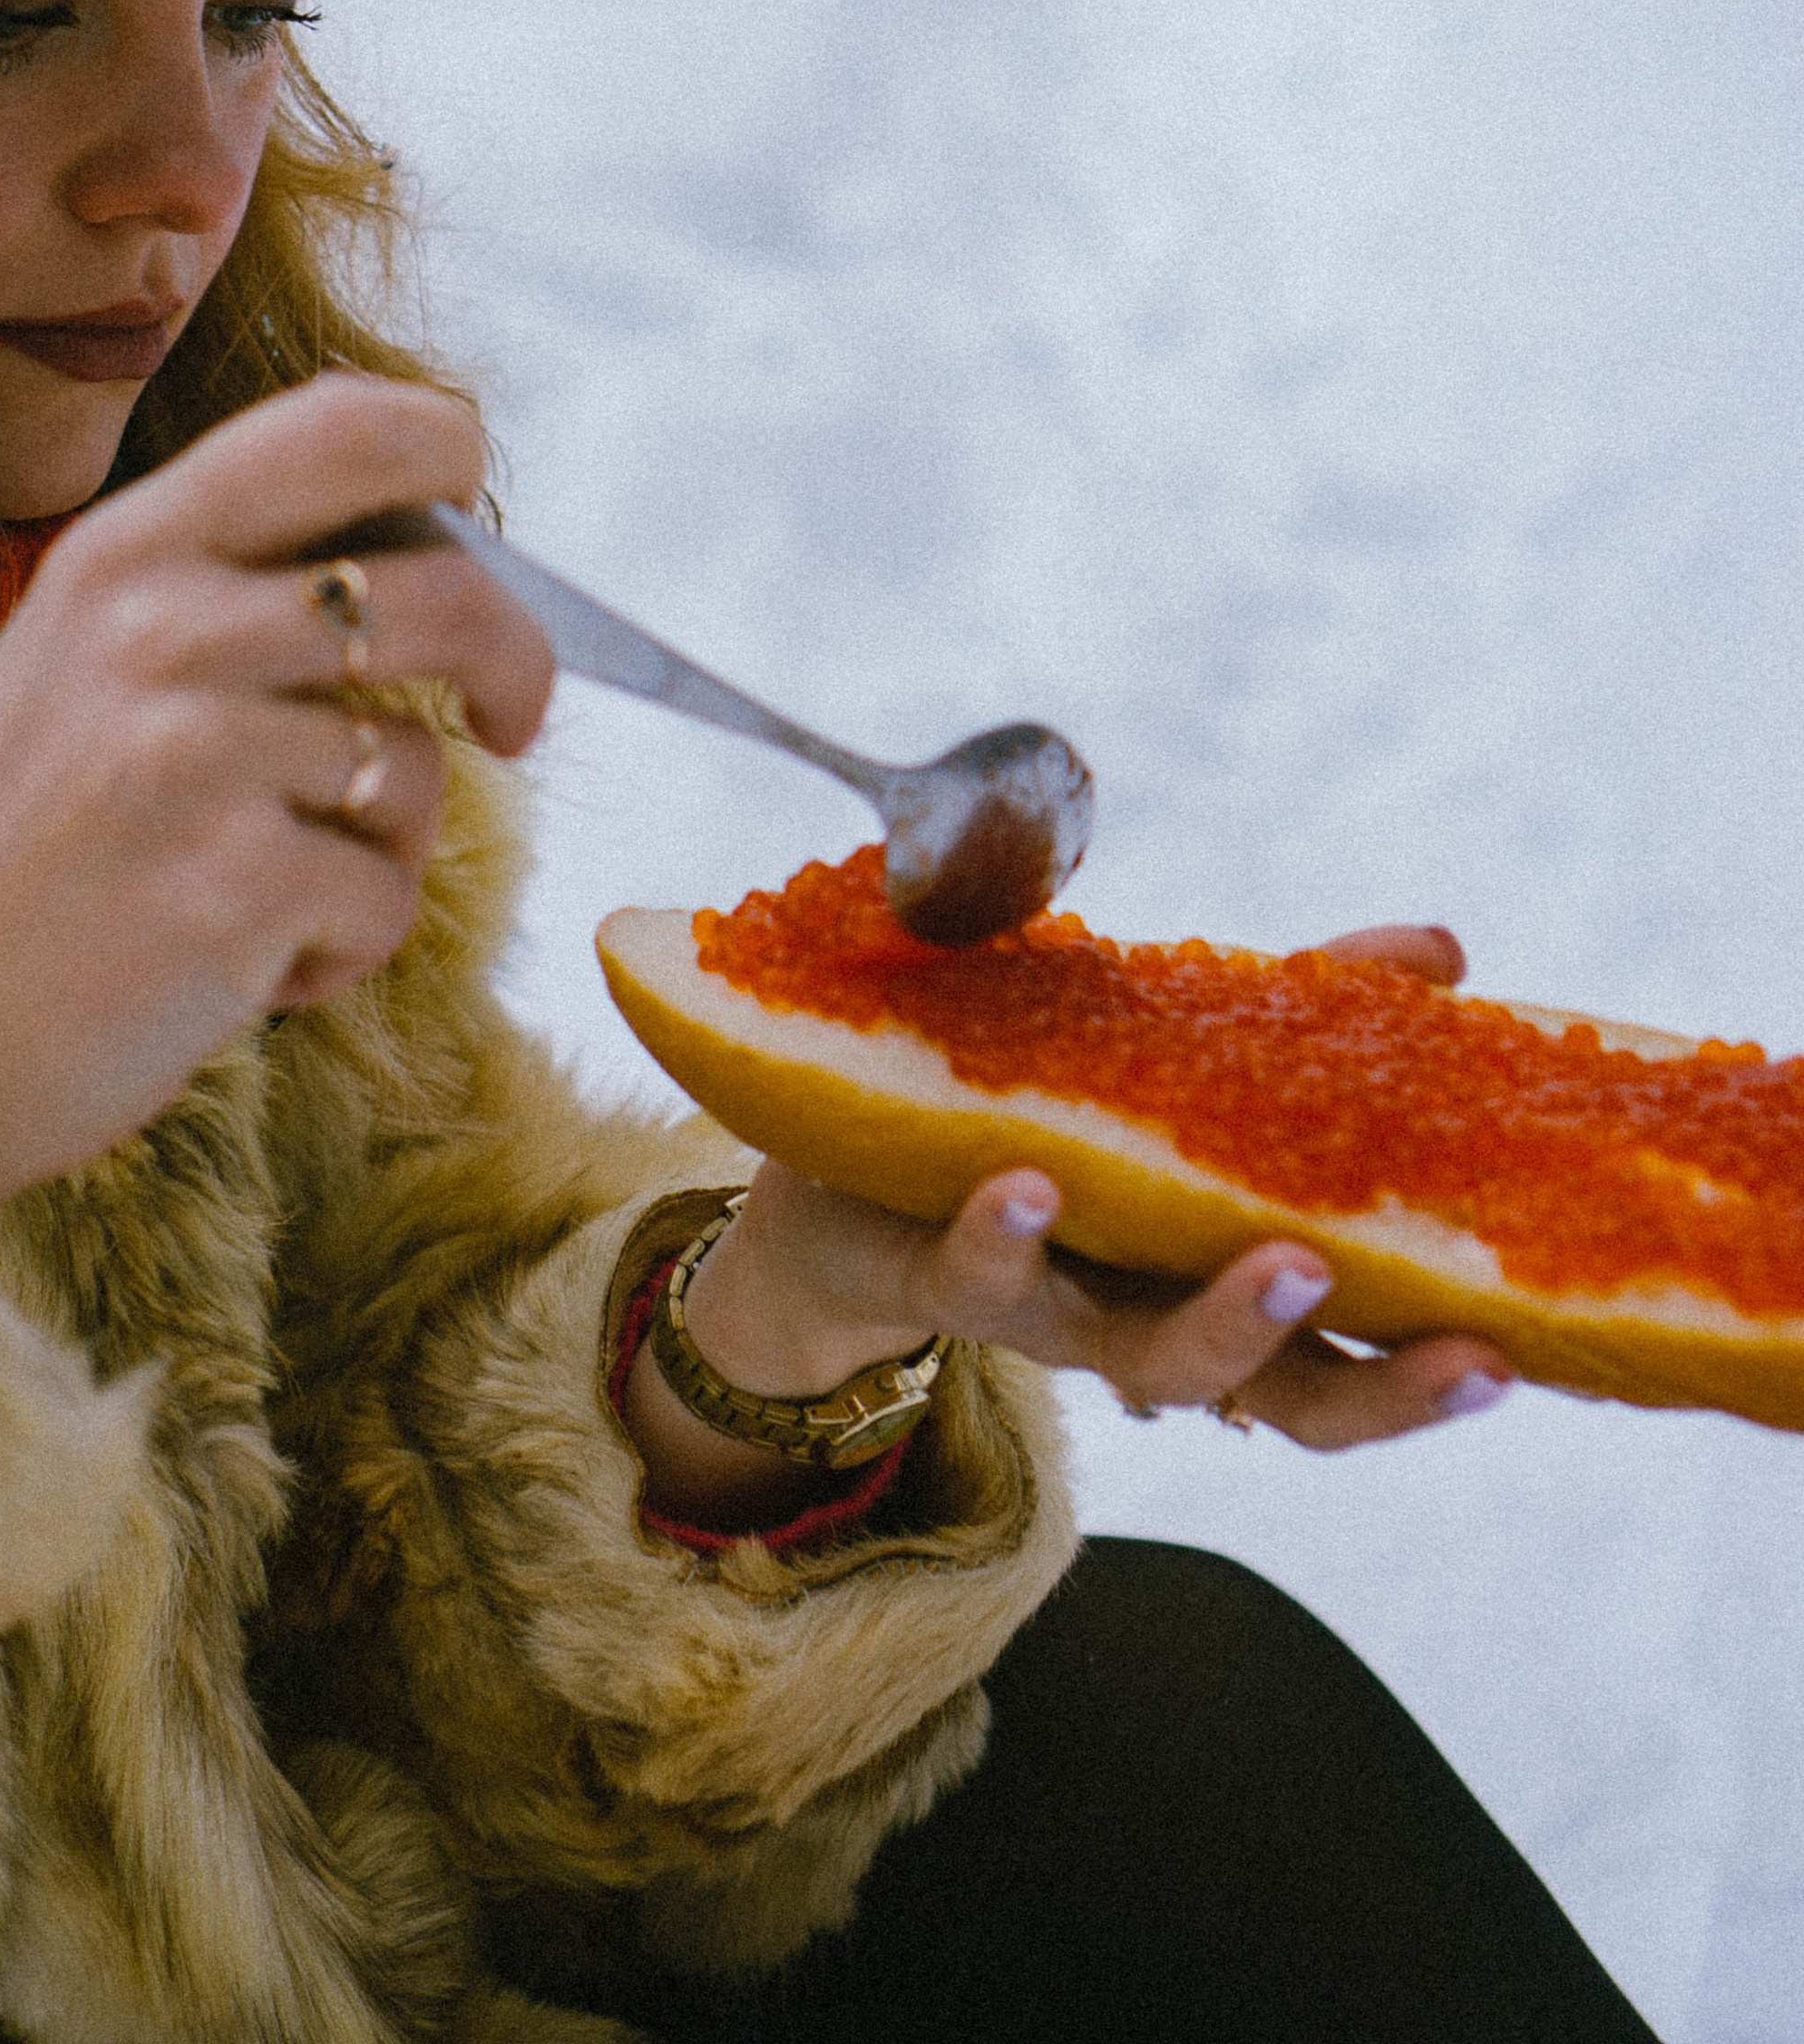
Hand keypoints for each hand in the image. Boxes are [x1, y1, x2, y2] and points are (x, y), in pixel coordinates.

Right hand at [0, 375, 552, 1230]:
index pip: (345, 424)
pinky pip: (383, 897)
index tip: (474, 518)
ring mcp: (201, 751)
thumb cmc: (8, 866)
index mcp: (127, 551)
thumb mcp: (76, 664)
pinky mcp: (239, 881)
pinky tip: (235, 971)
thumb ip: (218, 594)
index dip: (446, 452)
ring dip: (372, 852)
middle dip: (516, 660)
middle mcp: (165, 627)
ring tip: (258, 899)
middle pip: (447, 589)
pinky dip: (337, 951)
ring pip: (414, 766)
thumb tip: (419, 559)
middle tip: (508, 721)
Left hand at [624, 924, 1510, 1527]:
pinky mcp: (941, 1271)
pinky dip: (1006, 1233)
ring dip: (1224, 1322)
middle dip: (1378, 1391)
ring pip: (1149, 1358)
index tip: (1515, 1350)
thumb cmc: (1043, 1119)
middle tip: (1468, 1354)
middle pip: (1287, 1401)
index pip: (1354, 1353)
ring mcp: (1054, 1309)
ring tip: (1285, 1260)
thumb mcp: (1182, 1054)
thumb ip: (1308, 1005)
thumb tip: (1445, 952)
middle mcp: (1152, 1321)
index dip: (1430, 1371)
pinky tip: (1031, 1183)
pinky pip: (975, 1273)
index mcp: (1224, 1279)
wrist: (838, 1175)